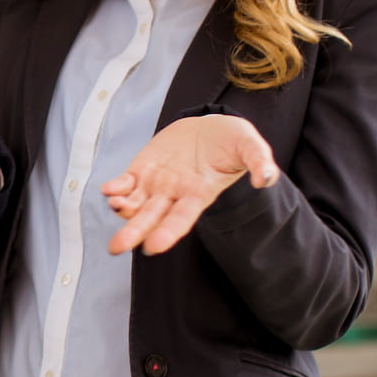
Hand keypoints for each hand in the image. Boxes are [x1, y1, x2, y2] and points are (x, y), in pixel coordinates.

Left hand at [102, 114, 278, 254]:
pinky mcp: (143, 169)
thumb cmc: (232, 141)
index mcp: (199, 194)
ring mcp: (157, 183)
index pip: (181, 219)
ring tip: (115, 206)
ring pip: (135, 204)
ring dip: (122, 210)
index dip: (167, 232)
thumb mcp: (250, 145)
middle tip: (116, 248)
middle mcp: (175, 194)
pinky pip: (126, 182)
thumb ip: (259, 162)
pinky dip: (116, 187)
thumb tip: (267, 179)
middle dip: (133, 233)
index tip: (153, 247)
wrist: (210, 127)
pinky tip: (109, 190)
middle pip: (151, 218)